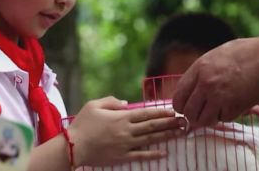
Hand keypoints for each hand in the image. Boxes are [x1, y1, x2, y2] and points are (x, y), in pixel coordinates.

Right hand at [68, 96, 185, 166]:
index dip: (161, 112)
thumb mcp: (94, 105)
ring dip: (167, 136)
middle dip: (170, 123)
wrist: (74, 147)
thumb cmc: (82, 124)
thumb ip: (111, 101)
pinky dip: (154, 154)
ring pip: (151, 139)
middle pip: (152, 126)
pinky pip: (141, 155)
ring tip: (180, 133)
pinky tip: (164, 152)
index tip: (173, 111)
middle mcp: (127, 130)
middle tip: (184, 121)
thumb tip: (126, 103)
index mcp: (121, 117)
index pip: (146, 113)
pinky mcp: (122, 157)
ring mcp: (126, 145)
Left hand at [172, 38, 258, 126]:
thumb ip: (202, 71)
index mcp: (199, 68)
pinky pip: (223, 119)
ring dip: (208, 119)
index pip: (178, 95)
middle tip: (199, 115)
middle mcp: (205, 83)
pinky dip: (226, 116)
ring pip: (203, 120)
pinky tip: (232, 107)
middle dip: (192, 116)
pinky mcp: (234, 106)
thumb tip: (192, 86)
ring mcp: (219, 96)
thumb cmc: (246, 53)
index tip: (185, 108)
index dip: (180, 105)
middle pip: (188, 112)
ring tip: (216, 112)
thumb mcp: (216, 55)